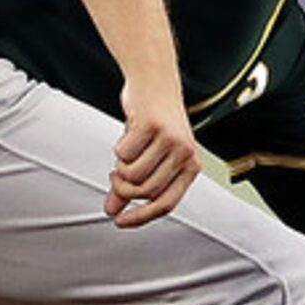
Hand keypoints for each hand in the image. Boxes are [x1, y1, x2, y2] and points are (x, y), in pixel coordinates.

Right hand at [105, 98, 199, 228]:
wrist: (155, 81)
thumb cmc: (155, 120)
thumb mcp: (150, 157)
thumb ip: (132, 185)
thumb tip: (113, 209)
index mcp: (190, 166)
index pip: (166, 204)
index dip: (142, 217)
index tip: (120, 223)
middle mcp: (185, 154)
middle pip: (145, 191)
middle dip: (123, 188)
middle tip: (116, 175)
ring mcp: (170, 139)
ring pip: (133, 174)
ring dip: (120, 166)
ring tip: (125, 153)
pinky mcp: (152, 126)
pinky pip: (124, 153)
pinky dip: (119, 147)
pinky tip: (129, 133)